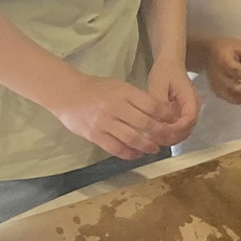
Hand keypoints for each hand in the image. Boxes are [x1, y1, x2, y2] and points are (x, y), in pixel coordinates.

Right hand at [44, 71, 171, 158]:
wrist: (67, 94)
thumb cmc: (96, 89)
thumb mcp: (118, 86)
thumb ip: (136, 98)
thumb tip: (159, 112)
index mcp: (124, 92)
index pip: (152, 105)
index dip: (166, 116)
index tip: (173, 122)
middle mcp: (115, 107)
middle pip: (145, 123)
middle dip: (161, 134)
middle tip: (168, 139)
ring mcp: (104, 122)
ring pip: (132, 138)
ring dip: (147, 146)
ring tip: (154, 149)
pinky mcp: (94, 135)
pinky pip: (115, 148)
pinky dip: (129, 153)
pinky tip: (136, 154)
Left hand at [149, 62, 200, 146]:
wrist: (170, 62)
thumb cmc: (164, 72)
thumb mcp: (158, 85)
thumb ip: (159, 104)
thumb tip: (157, 122)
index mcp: (191, 99)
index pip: (189, 120)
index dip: (176, 129)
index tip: (160, 132)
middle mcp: (194, 107)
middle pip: (188, 129)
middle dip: (172, 137)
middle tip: (154, 140)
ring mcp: (190, 111)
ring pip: (184, 130)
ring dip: (171, 137)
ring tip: (154, 139)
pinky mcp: (183, 113)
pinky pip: (180, 127)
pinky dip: (170, 133)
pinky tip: (157, 134)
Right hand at [195, 36, 240, 106]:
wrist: (207, 54)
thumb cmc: (226, 48)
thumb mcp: (240, 46)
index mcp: (222, 62)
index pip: (239, 72)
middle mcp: (218, 77)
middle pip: (237, 89)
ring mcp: (216, 87)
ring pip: (236, 98)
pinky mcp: (217, 93)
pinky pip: (233, 100)